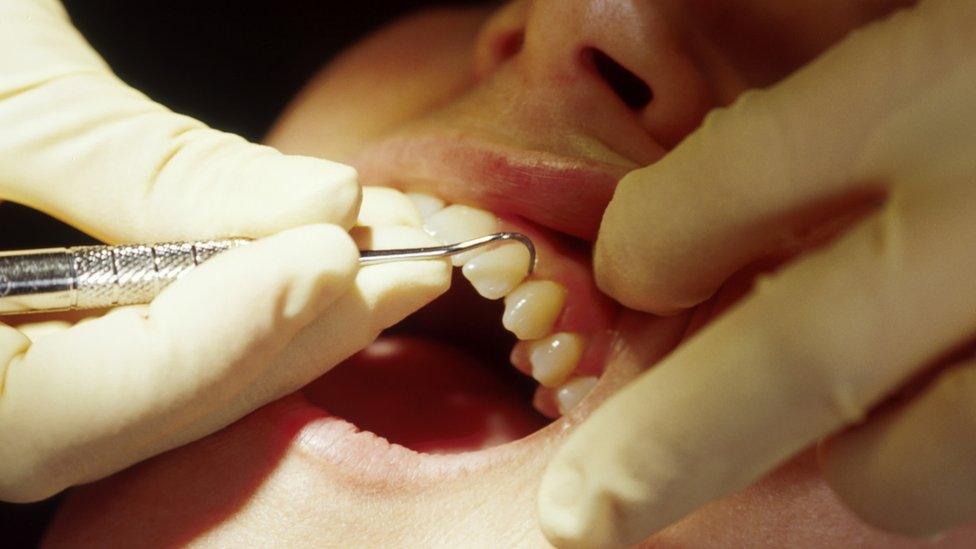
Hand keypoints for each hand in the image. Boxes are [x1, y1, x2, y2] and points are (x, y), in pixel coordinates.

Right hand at [0, 0, 449, 501]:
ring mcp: (1, 364)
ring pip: (140, 396)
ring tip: (383, 263)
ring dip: (275, 333)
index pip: (54, 414)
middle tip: (404, 269)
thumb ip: (146, 165)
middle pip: (121, 420)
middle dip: (275, 346)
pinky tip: (310, 259)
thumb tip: (320, 207)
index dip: (209, 345)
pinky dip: (230, 308)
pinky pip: (136, 348)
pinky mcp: (35, 328)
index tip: (331, 260)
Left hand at [538, 0, 975, 545]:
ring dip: (844, 460)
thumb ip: (839, 97)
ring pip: (905, 463)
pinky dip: (932, 456)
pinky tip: (935, 401)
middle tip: (583, 513)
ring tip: (847, 417)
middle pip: (795, 364)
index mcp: (941, 84)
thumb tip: (700, 208)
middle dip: (669, 446)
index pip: (730, 184)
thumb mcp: (935, 28)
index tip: (634, 270)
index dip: (657, 245)